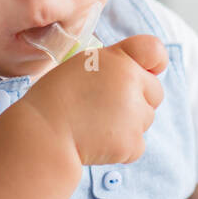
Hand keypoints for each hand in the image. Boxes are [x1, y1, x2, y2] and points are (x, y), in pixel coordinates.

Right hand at [14, 34, 167, 165]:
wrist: (42, 134)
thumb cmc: (54, 98)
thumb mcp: (82, 65)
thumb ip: (114, 65)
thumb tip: (142, 73)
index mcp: (118, 59)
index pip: (154, 50)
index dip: (153, 63)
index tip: (147, 71)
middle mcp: (132, 82)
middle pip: (155, 92)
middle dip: (138, 100)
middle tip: (105, 107)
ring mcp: (135, 114)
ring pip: (146, 119)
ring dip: (129, 124)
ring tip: (95, 124)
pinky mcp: (132, 143)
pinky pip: (137, 145)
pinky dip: (121, 148)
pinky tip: (97, 142)